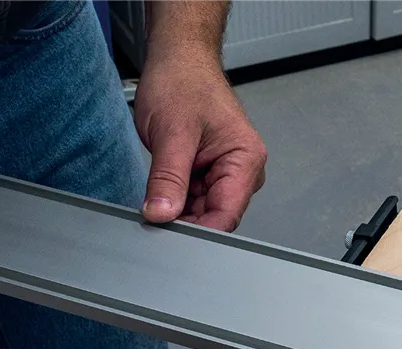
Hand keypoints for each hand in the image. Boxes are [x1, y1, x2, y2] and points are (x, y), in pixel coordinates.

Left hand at [134, 55, 266, 231]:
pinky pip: (191, 202)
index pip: (226, 215)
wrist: (177, 59)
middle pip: (215, 218)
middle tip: (155, 214)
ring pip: (200, 213)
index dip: (198, 230)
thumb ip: (167, 179)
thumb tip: (161, 214)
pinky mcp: (208, 175)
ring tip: (157, 192)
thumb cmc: (183, 81)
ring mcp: (225, 175)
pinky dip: (174, 201)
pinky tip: (162, 190)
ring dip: (177, 210)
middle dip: (185, 221)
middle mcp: (242, 171)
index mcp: (246, 160)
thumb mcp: (172, 134)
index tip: (170, 235)